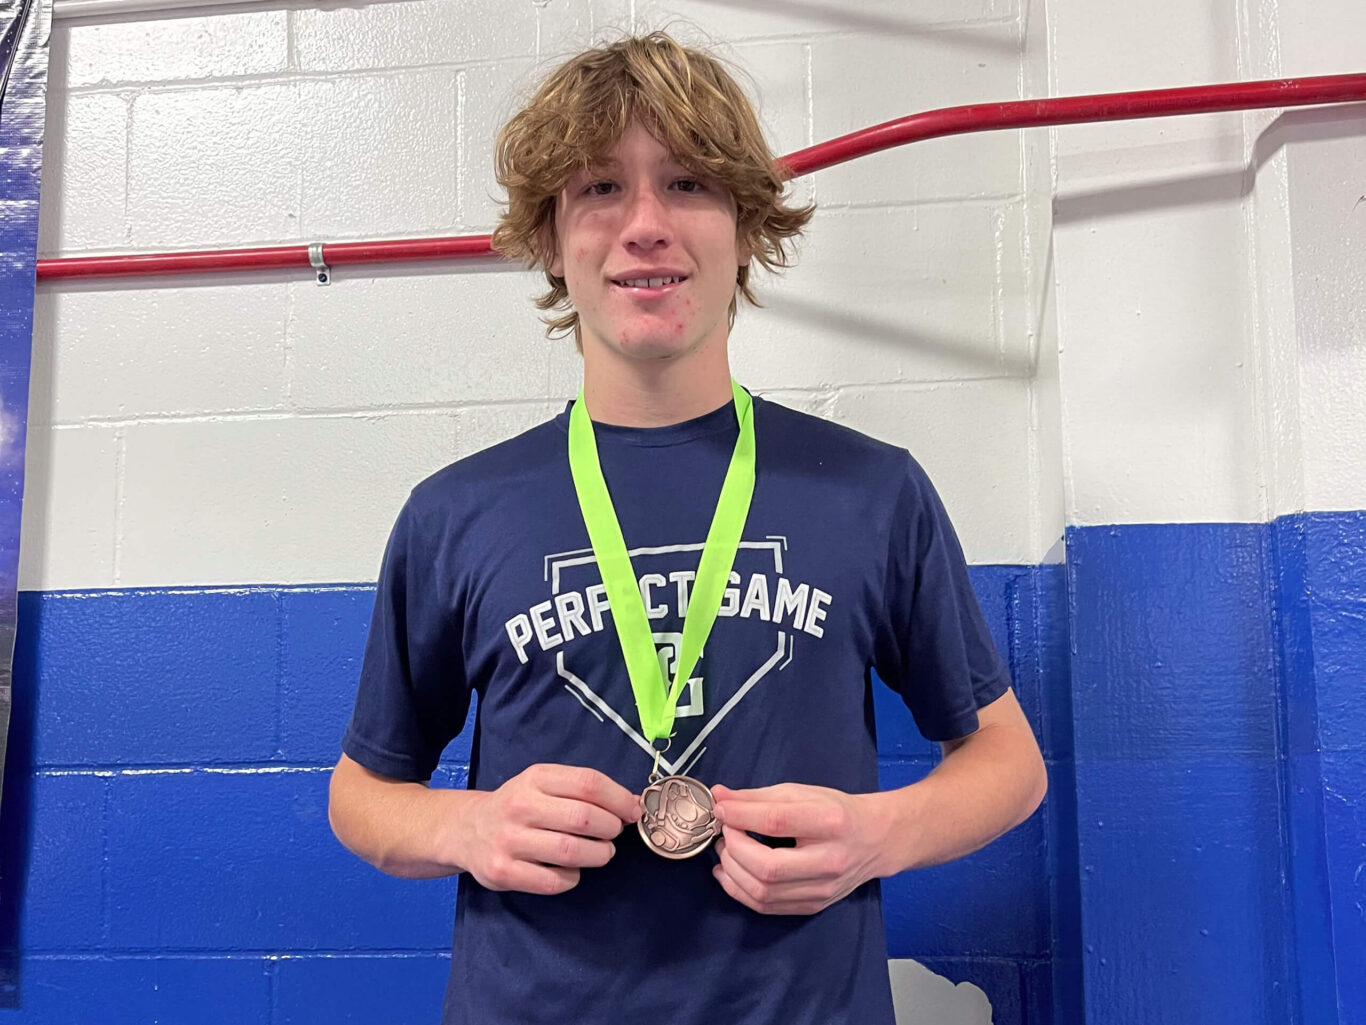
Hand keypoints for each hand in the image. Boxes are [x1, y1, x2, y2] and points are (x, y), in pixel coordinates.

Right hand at [460, 764, 639, 895]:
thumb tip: (632, 804)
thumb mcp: (544, 785)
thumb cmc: (518, 806)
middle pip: (584, 818)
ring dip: (598, 855)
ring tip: (600, 852)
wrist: (467, 829)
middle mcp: (520, 806)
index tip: (633, 811)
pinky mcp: (504, 872)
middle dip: (611, 829)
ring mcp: (510, 840)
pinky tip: (571, 869)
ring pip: (571, 851)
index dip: (619, 799)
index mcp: (536, 778)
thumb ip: (583, 791)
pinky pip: (554, 881)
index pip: (588, 783)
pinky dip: (573, 877)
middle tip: (613, 834)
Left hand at [709, 783, 888, 915]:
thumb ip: (758, 797)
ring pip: (763, 892)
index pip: (776, 822)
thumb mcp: (802, 793)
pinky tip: (730, 872)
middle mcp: (829, 861)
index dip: (741, 816)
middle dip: (734, 849)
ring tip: (725, 850)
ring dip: (732, 871)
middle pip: (767, 867)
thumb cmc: (837, 811)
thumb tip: (720, 797)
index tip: (721, 810)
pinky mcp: (813, 906)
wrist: (876, 839)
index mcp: (830, 822)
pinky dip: (739, 891)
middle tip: (725, 832)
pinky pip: (766, 907)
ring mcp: (822, 889)